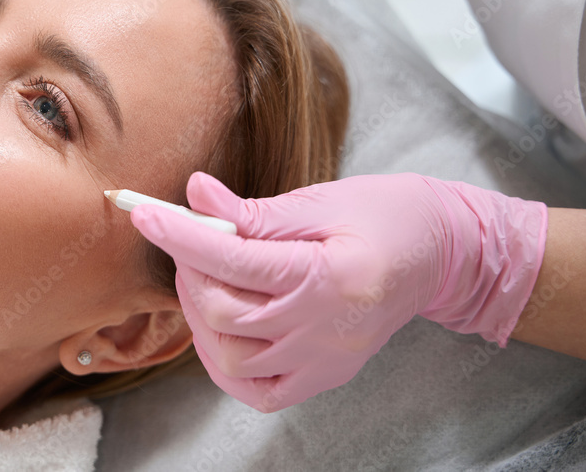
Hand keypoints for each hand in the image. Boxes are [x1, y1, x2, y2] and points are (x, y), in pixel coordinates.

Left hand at [131, 172, 546, 411]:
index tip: (143, 213)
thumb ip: (253, 210)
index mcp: (328, 275)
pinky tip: (220, 328)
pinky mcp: (324, 376)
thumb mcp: (321, 201)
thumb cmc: (386, 215)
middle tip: (186, 239)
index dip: (180, 235)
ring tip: (205, 278)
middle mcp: (325, 328)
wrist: (441, 253)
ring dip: (201, 316)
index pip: (233, 259)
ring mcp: (325, 361)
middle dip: (189, 272)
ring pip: (233, 358)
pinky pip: (257, 390)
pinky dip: (225, 364)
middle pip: (226, 313)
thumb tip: (195, 194)